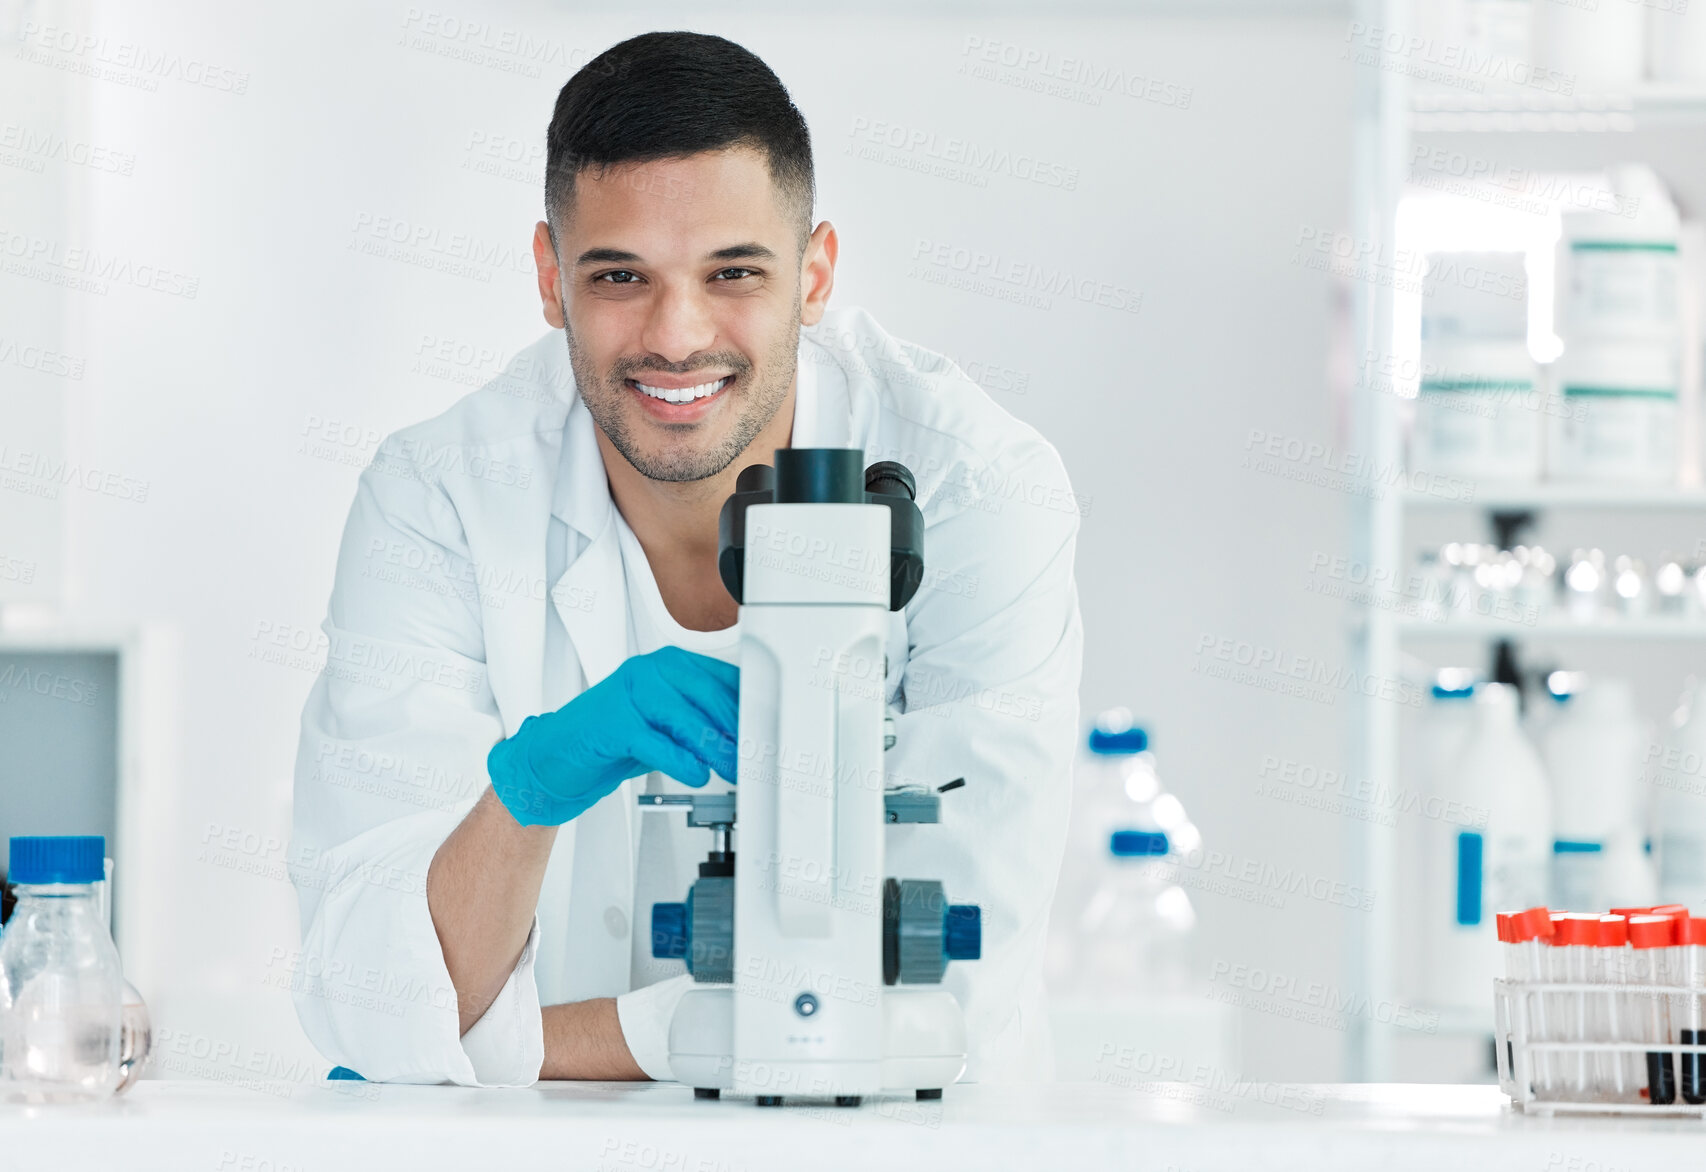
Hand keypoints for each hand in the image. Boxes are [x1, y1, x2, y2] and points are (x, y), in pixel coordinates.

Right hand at [487, 646, 738, 826]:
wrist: (557, 755)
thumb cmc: (614, 737)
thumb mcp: (666, 724)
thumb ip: (702, 722)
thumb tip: (746, 739)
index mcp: (669, 664)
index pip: (722, 679)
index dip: (748, 708)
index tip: (768, 733)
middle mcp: (650, 671)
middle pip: (709, 696)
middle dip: (738, 730)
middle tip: (756, 755)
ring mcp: (629, 693)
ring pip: (686, 718)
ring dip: (716, 748)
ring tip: (735, 769)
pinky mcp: (612, 722)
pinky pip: (655, 740)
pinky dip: (681, 760)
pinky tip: (698, 773)